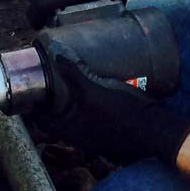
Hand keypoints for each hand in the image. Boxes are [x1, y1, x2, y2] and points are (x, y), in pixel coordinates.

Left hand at [37, 39, 189, 164]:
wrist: (157, 132)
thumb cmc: (123, 115)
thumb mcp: (94, 90)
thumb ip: (74, 72)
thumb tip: (56, 54)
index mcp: (70, 130)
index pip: (41, 119)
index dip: (34, 103)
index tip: (32, 86)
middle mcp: (81, 136)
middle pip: (59, 116)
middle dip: (55, 97)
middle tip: (55, 75)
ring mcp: (98, 134)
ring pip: (78, 115)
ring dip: (75, 100)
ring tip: (76, 76)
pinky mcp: (113, 129)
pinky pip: (95, 115)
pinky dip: (92, 103)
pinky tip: (101, 86)